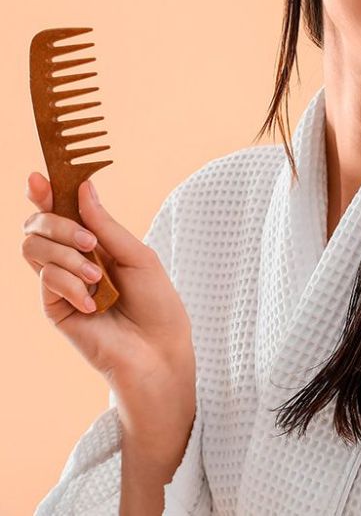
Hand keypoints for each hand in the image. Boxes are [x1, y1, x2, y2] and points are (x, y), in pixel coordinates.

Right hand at [21, 172, 194, 404]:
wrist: (160, 349)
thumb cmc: (157, 303)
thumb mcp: (137, 255)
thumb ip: (105, 225)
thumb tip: (82, 186)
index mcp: (93, 243)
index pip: (59, 211)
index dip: (44, 192)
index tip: (39, 177)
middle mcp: (71, 260)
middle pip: (36, 225)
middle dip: (58, 223)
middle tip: (89, 242)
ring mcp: (59, 284)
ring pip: (33, 247)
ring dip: (67, 256)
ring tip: (97, 277)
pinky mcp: (54, 308)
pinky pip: (45, 280)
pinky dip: (70, 284)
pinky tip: (94, 303)